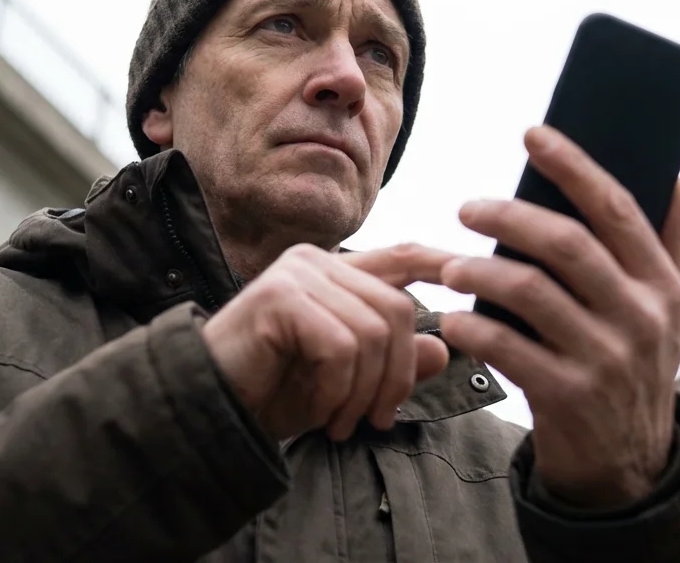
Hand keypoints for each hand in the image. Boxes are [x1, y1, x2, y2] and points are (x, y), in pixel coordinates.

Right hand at [203, 243, 454, 441]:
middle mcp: (318, 262)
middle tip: (374, 421)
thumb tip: (443, 348)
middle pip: (398, 310)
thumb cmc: (272, 393)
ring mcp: (297, 274)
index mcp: (336, 272)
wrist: (208, 410)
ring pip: (372, 333)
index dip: (443, 263)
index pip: (403, 256)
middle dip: (396, 376)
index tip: (472, 276)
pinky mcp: (280, 297)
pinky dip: (335, 391)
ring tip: (341, 424)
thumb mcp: (346, 383)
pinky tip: (318, 412)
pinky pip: (339, 347)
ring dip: (363, 392)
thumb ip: (391, 361)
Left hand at [439, 125, 679, 508]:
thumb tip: (678, 177)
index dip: (573, 165)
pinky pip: (508, 349)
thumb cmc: (632, 367)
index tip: (533, 134)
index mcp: (662, 283)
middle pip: (567, 244)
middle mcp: (641, 316)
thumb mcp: (664, 311)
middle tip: (468, 207)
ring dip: (480, 272)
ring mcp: (607, 358)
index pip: (616, 208)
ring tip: (451, 268)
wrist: (629, 468)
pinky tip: (452, 320)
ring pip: (531, 292)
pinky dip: (473, 329)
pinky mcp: (569, 396)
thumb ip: (668, 244)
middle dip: (509, 216)